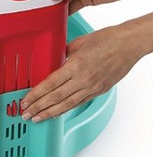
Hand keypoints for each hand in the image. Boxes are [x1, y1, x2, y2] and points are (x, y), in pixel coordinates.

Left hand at [21, 18, 149, 121]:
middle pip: (56, 98)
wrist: (130, 44)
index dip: (36, 95)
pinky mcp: (100, 91)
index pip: (50, 84)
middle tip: (26, 114)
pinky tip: (57, 113)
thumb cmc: (108, 39)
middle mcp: (83, 79)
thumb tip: (54, 58)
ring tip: (38, 118)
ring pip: (67, 104)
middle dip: (39, 107)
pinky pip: (79, 103)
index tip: (26, 101)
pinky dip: (66, 109)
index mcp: (76, 66)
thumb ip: (64, 52)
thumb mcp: (79, 42)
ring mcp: (92, 87)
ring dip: (50, 113)